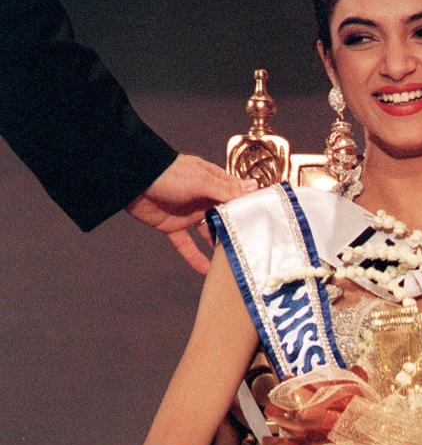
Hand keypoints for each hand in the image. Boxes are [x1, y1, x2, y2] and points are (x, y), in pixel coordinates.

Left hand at [125, 154, 256, 272]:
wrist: (132, 180)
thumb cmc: (169, 174)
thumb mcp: (201, 180)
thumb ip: (226, 189)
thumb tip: (254, 188)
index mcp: (213, 183)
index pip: (237, 196)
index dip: (249, 207)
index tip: (266, 220)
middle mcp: (204, 198)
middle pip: (225, 217)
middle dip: (236, 230)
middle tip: (252, 246)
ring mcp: (189, 213)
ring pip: (208, 232)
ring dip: (217, 245)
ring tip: (233, 260)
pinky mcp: (173, 226)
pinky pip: (186, 244)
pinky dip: (194, 257)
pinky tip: (205, 271)